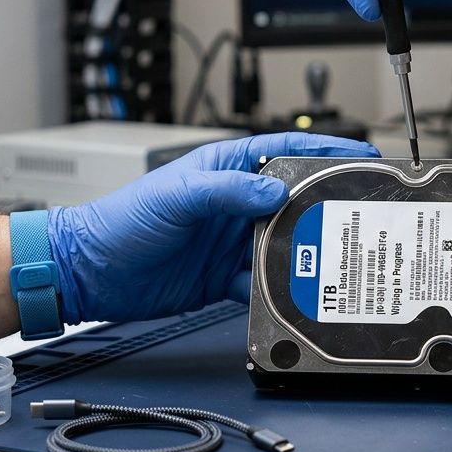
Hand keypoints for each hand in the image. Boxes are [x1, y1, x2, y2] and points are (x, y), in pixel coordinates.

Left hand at [47, 133, 378, 323]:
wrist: (91, 272)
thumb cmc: (121, 221)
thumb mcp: (178, 196)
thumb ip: (226, 192)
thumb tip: (274, 192)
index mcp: (225, 169)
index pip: (285, 153)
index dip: (324, 153)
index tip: (360, 157)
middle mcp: (233, 203)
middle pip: (293, 202)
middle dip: (323, 210)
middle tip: (355, 217)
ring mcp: (230, 241)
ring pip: (282, 246)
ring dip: (301, 256)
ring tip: (326, 263)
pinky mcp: (223, 277)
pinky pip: (260, 284)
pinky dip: (274, 292)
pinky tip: (285, 298)